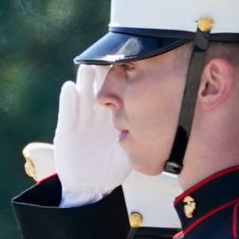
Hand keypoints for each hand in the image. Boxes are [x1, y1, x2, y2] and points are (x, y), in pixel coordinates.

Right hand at [52, 64, 131, 205]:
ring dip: (85, 81)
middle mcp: (96, 111)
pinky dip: (68, 100)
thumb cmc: (113, 162)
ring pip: (82, 93)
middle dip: (104, 72)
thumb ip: (145, 133)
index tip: (134, 63)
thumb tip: (172, 127)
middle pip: (99, 85)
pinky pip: (67, 112)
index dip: (123, 77)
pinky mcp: (67, 129)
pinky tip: (71, 89)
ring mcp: (81, 118)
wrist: (91, 180)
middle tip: (111, 58)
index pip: (118, 89)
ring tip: (89, 68)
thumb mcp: (133, 146)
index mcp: (113, 113)